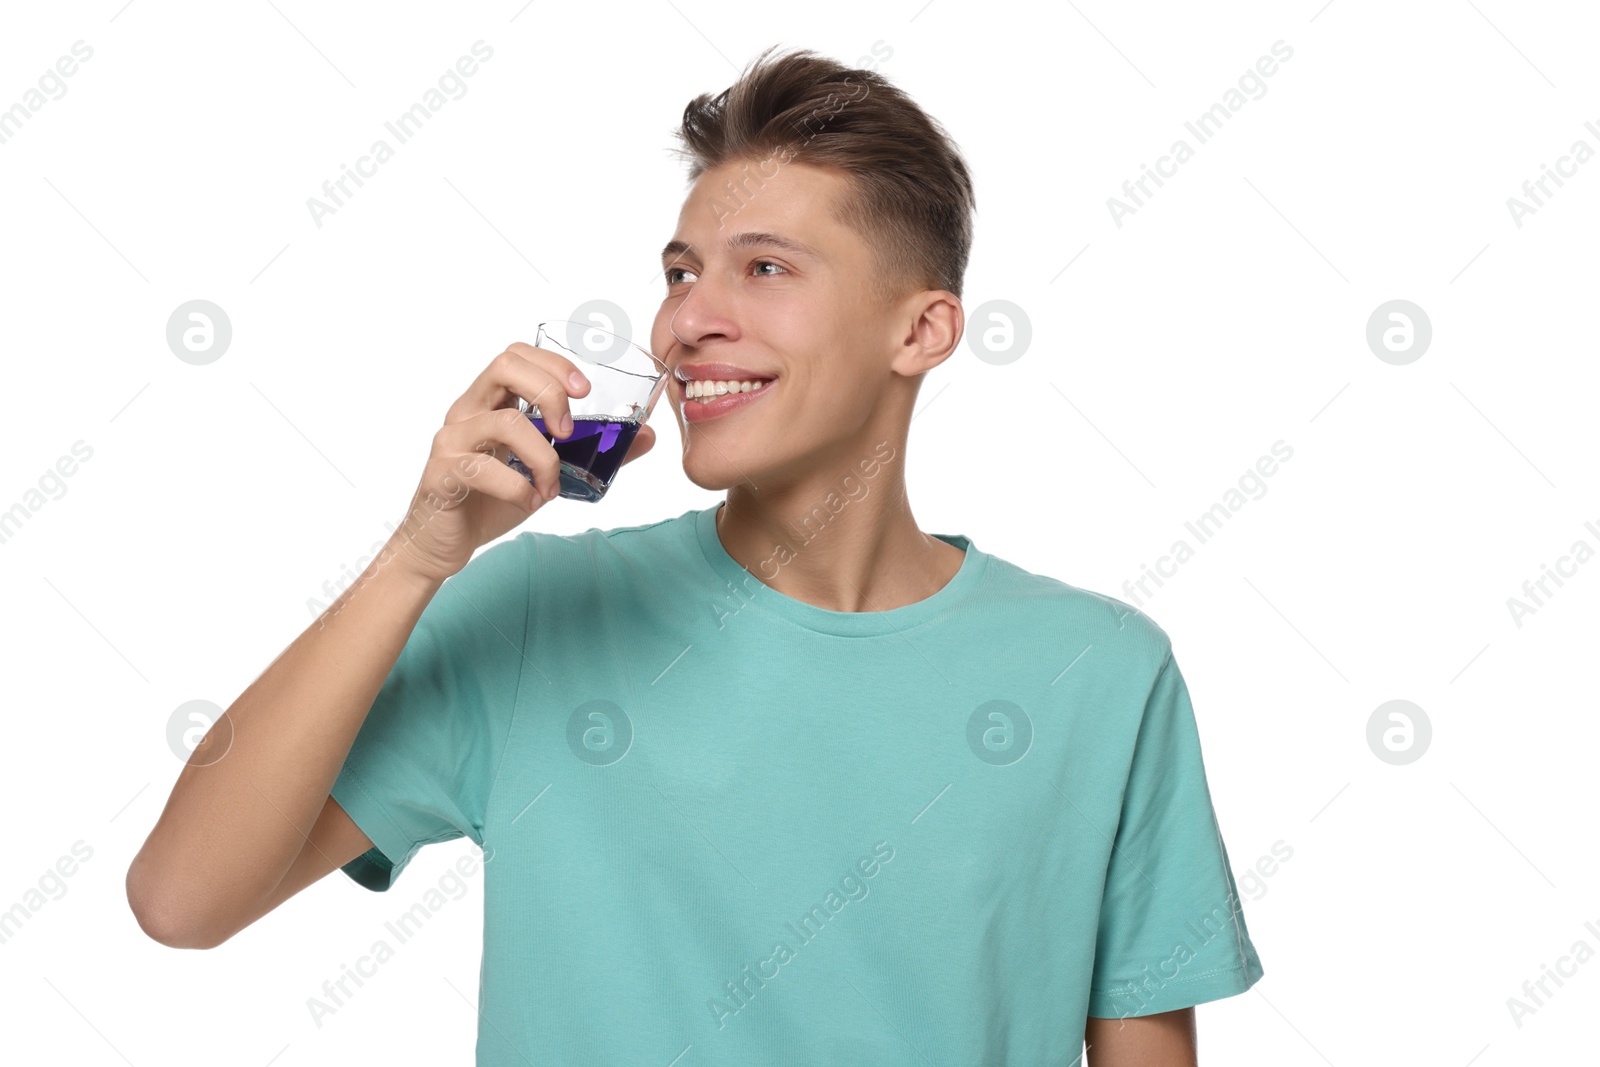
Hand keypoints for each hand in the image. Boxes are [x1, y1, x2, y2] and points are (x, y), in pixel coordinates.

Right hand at [388, 343, 656, 583]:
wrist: (442, 545)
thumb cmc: (490, 500)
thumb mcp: (548, 472)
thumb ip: (591, 452)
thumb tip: (646, 436)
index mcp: (490, 402)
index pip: (517, 356)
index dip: (554, 364)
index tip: (585, 391)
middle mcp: (468, 411)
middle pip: (505, 366)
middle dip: (550, 391)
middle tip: (569, 431)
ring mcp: (452, 440)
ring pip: (504, 421)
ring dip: (543, 456)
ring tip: (551, 485)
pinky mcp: (442, 473)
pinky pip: (482, 469)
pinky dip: (517, 487)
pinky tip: (528, 502)